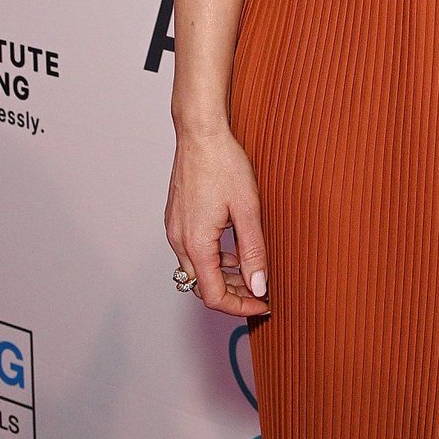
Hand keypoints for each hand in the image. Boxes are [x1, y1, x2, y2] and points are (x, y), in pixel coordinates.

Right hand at [164, 123, 270, 317]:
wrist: (200, 132)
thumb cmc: (223, 163)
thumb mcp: (248, 209)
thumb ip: (253, 251)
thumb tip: (259, 286)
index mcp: (196, 243)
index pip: (213, 296)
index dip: (240, 307)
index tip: (263, 303)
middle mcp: (179, 240)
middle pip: (202, 286)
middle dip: (233, 294)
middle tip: (261, 290)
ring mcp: (175, 229)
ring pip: (196, 270)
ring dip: (223, 276)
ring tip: (251, 270)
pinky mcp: (176, 218)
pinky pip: (192, 251)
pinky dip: (213, 259)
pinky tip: (232, 249)